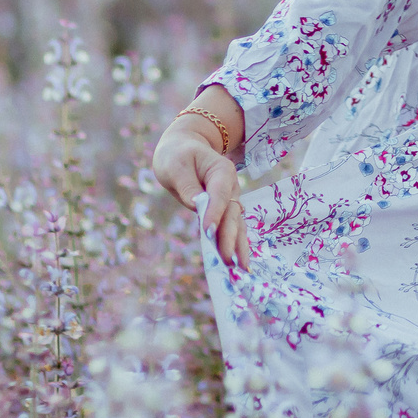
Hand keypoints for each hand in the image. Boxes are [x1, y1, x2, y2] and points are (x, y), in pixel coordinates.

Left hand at [151, 85, 251, 272]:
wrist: (186, 148)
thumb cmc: (178, 155)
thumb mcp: (176, 165)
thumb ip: (188, 186)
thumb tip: (197, 208)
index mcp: (221, 171)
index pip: (219, 195)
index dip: (214, 214)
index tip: (207, 233)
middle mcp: (231, 188)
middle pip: (233, 215)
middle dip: (230, 238)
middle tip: (227, 260)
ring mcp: (231, 200)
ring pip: (237, 225)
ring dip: (238, 246)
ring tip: (241, 269)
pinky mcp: (225, 212)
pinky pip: (233, 229)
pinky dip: (236, 245)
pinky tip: (239, 264)